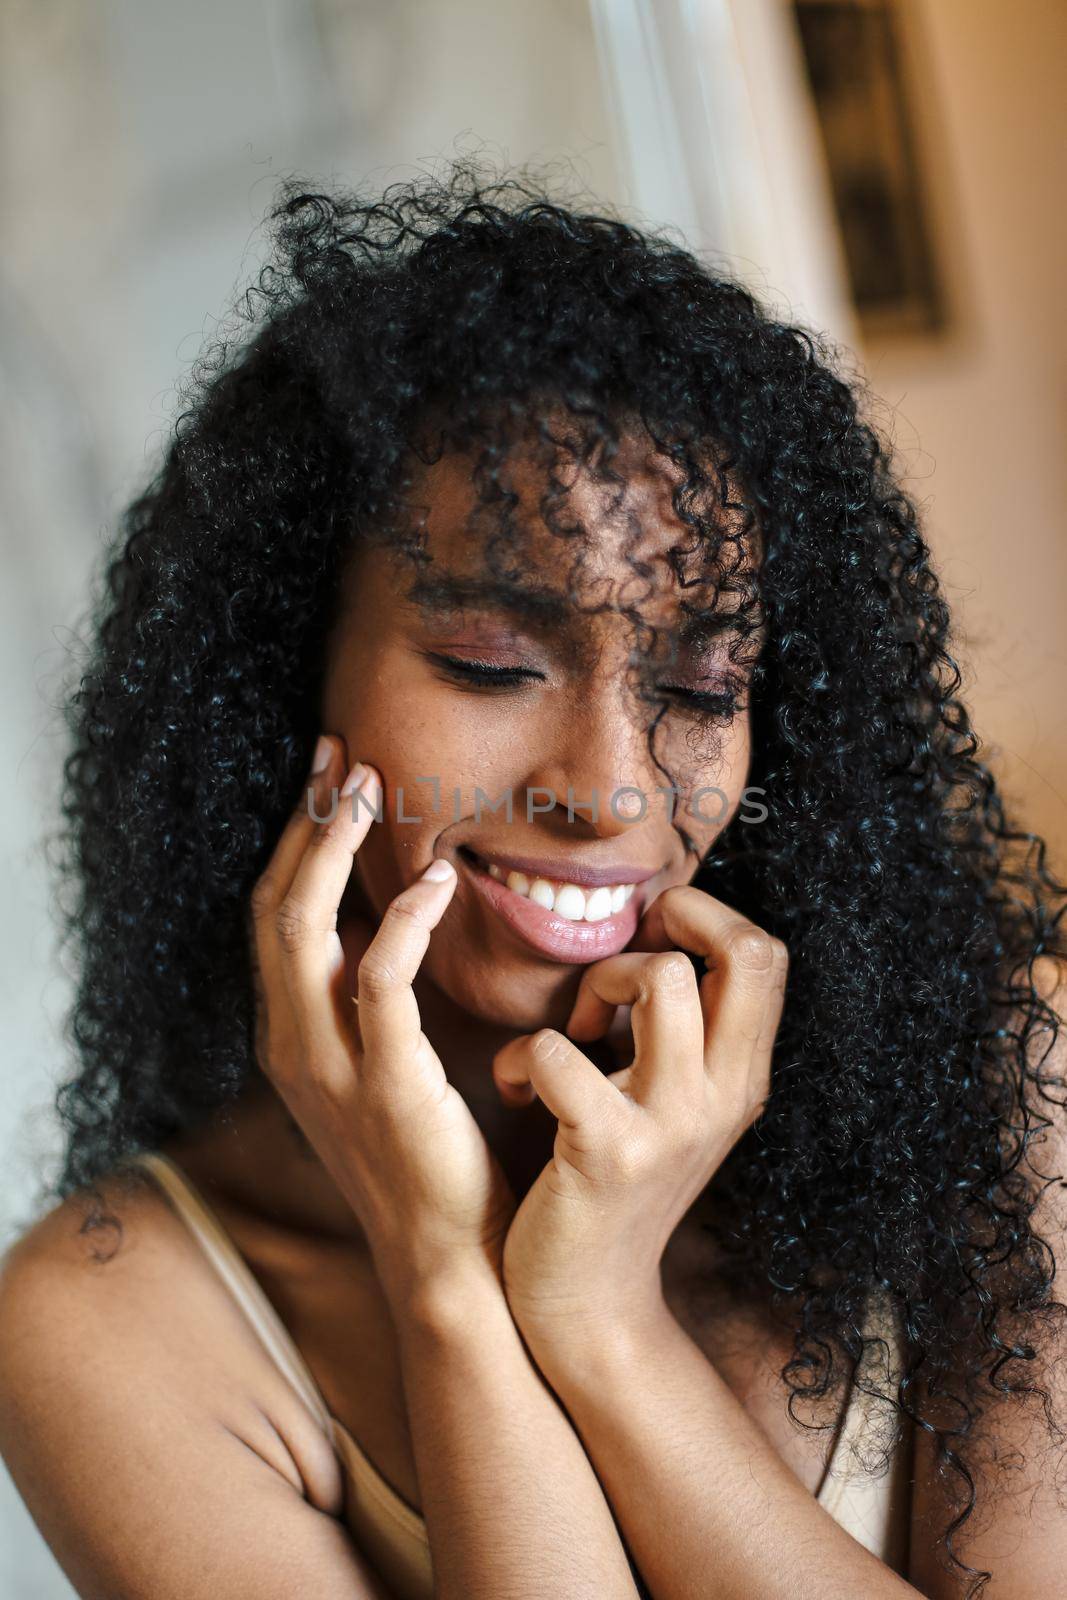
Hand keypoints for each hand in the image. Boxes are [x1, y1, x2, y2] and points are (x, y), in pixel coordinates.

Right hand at [247, 734, 516, 1311]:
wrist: (451, 1258)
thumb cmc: (433, 1157)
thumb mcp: (386, 1068)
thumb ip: (373, 1002)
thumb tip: (395, 923)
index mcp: (292, 1038)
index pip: (274, 918)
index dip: (297, 842)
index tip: (330, 776)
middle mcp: (293, 1046)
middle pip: (273, 908)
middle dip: (305, 823)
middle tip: (342, 755)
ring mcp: (329, 1067)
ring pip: (305, 930)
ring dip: (334, 849)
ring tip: (371, 788)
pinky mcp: (384, 1084)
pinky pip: (380, 979)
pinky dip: (402, 920)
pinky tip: (438, 881)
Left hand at [491, 885, 788, 1366]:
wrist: (590, 1304)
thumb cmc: (614, 1181)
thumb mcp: (673, 1105)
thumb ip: (681, 1032)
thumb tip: (655, 934)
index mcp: (743, 1077)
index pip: (769, 954)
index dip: (709, 917)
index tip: (649, 941)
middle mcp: (725, 1095)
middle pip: (745, 950)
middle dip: (674, 921)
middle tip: (618, 970)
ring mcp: (673, 1125)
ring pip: (661, 977)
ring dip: (597, 982)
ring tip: (572, 1033)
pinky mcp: (606, 1153)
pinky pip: (562, 1051)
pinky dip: (523, 1056)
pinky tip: (516, 1088)